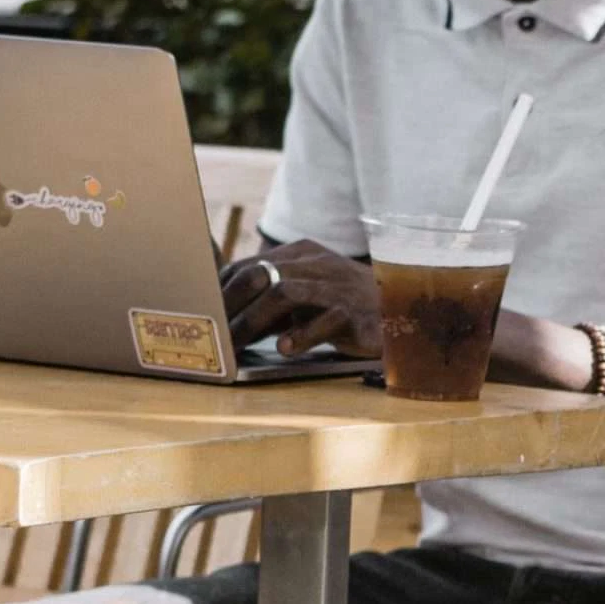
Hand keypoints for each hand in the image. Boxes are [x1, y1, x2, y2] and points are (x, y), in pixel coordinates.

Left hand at [220, 242, 381, 358]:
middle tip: (213, 331)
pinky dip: (301, 335)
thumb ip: (272, 302)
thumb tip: (227, 318)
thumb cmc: (343, 307)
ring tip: (237, 343)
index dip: (222, 290)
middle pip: (261, 274)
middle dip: (231, 303)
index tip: (204, 315)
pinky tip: (285, 348)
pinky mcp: (355, 314)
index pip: (249, 265)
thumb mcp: (305, 296)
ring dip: (254, 320)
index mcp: (300, 254)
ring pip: (285, 294)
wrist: (400, 311)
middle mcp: (316, 265)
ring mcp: (336, 288)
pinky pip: (325, 320)